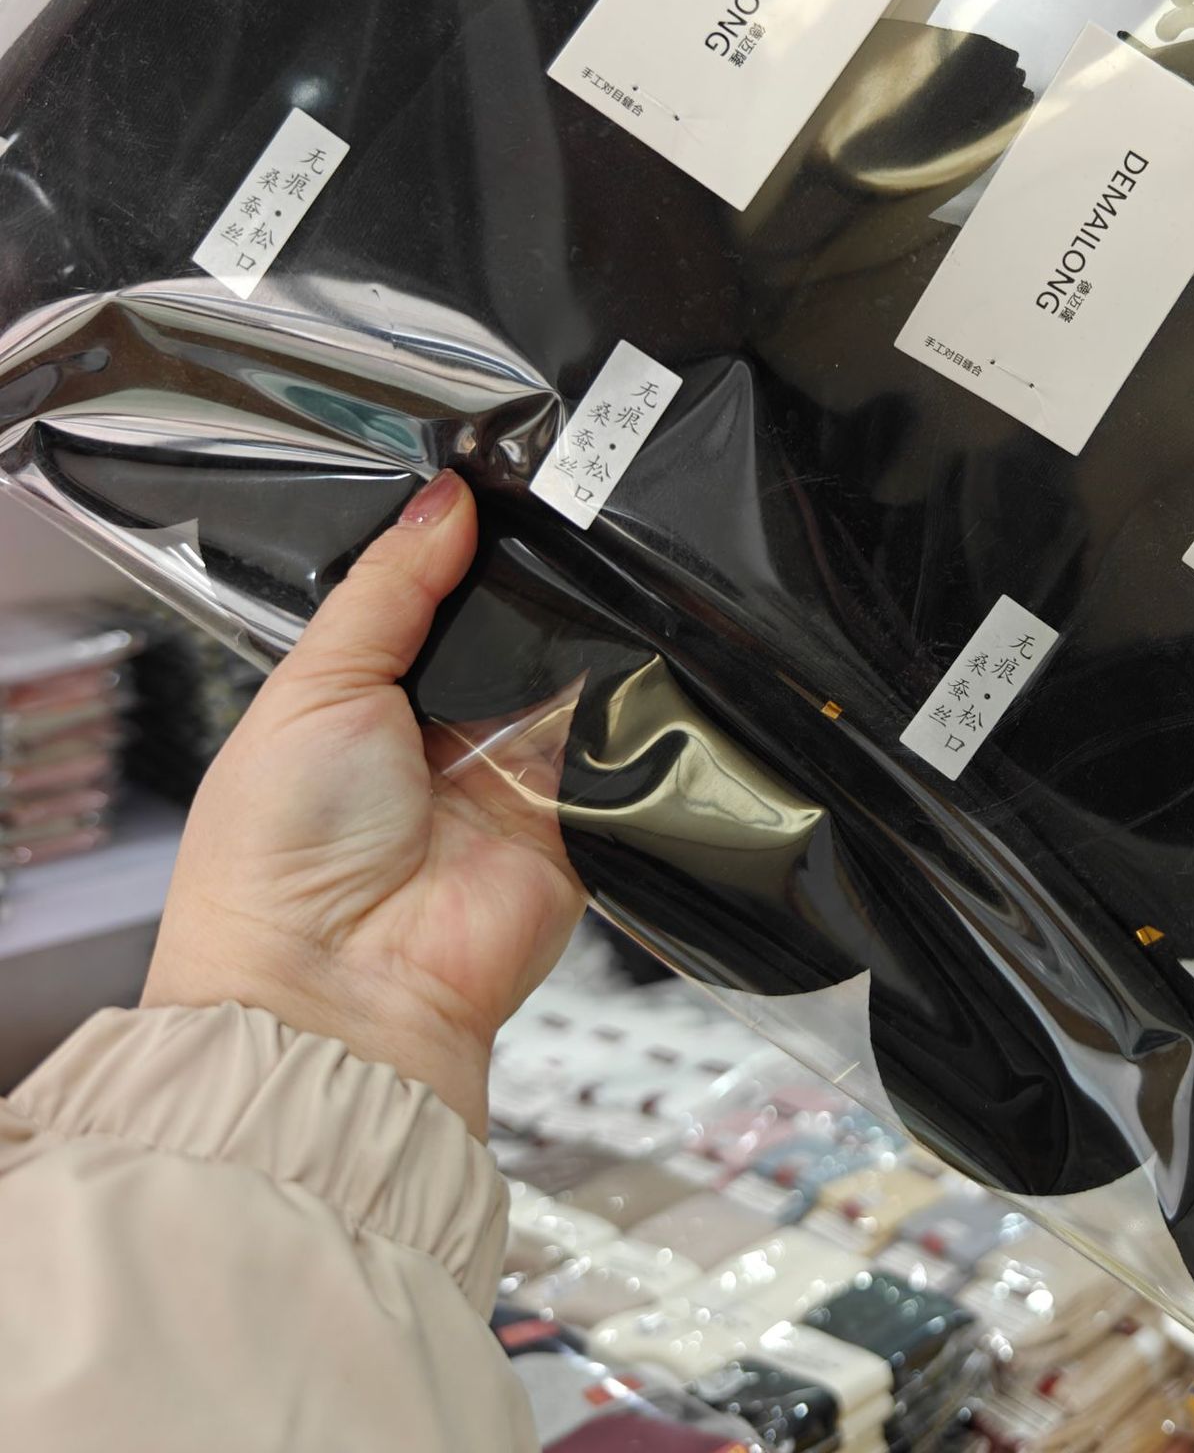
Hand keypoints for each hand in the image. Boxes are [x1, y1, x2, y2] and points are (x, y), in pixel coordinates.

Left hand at [143, 472, 584, 1135]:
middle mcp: (449, 739)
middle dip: (535, 593)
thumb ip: (387, 589)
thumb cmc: (278, 855)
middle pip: (517, 635)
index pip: (440, 602)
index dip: (469, 549)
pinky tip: (629, 669)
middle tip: (562, 527)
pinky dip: (627, 716)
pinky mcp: (580, 826)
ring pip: (577, 682)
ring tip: (591, 598)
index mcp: (370, 702)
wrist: (335, 994)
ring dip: (581, 648)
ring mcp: (518, 782)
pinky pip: (621, 752)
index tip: (507, 485)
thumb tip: (447, 499)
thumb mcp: (313, 685)